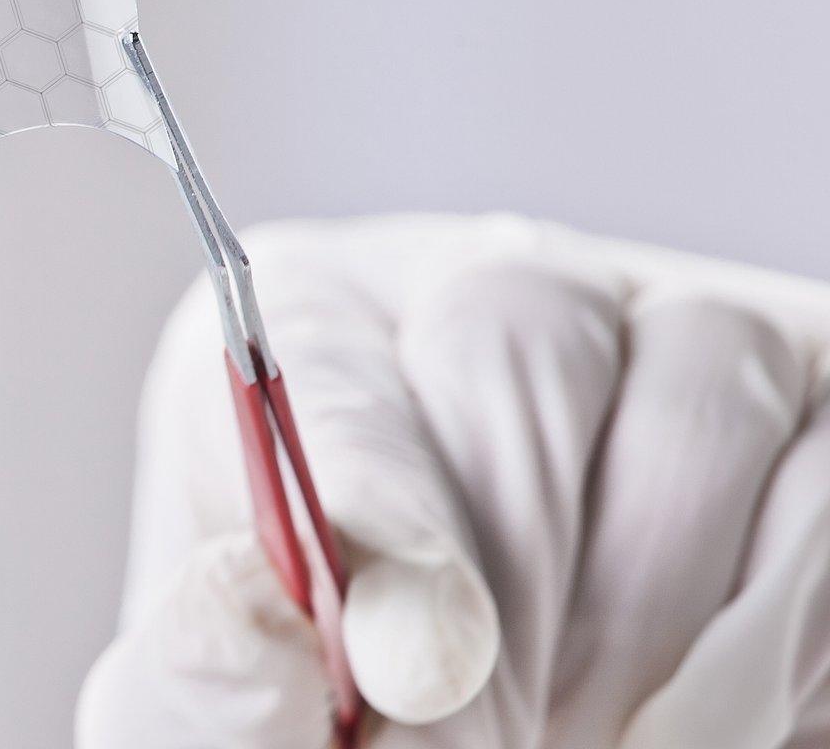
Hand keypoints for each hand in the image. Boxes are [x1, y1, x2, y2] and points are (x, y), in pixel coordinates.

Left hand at [77, 215, 829, 747]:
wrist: (502, 719)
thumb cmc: (354, 701)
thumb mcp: (255, 702)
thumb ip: (215, 674)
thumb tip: (249, 607)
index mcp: (308, 328)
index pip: (318, 347)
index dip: (367, 491)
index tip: (402, 658)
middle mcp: (483, 282)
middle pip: (515, 339)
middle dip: (507, 575)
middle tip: (478, 734)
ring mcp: (666, 322)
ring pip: (694, 403)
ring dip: (638, 615)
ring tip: (573, 733)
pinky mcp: (815, 399)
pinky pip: (821, 497)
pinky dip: (760, 647)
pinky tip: (680, 721)